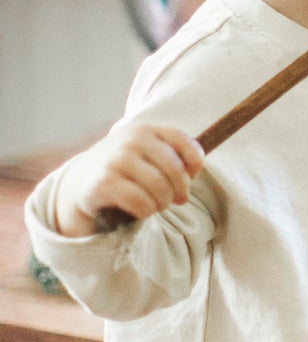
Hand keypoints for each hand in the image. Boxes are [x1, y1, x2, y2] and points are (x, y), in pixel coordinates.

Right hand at [53, 121, 204, 237]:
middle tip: (171, 200)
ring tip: (154, 205)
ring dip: (162, 203)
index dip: (194, 165)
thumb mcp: (147, 157)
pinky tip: (139, 210)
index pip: (185, 144)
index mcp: (146, 130)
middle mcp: (131, 140)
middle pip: (175, 171)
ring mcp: (116, 159)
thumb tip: (189, 183)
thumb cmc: (124, 171)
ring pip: (160, 188)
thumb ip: (173, 160)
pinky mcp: (104, 182)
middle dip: (179, 191)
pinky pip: (141, 202)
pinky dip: (146, 211)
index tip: (190, 178)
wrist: (79, 183)